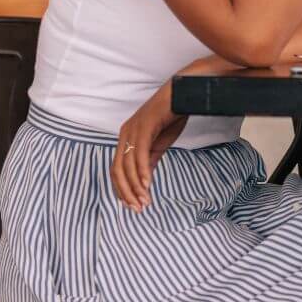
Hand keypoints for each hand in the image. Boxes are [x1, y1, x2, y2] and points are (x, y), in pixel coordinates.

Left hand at [112, 82, 188, 210]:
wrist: (183, 93)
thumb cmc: (172, 115)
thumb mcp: (160, 143)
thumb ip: (150, 160)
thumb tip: (143, 180)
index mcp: (126, 138)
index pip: (117, 169)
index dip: (122, 189)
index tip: (132, 204)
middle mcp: (125, 134)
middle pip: (118, 171)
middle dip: (126, 192)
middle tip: (137, 208)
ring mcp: (132, 131)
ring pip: (127, 165)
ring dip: (135, 186)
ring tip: (144, 201)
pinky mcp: (143, 128)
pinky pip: (139, 154)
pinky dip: (142, 172)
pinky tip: (147, 185)